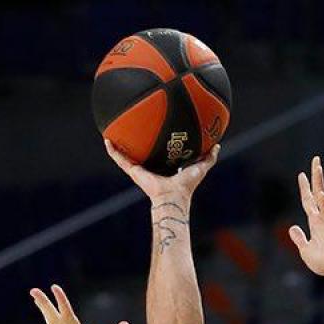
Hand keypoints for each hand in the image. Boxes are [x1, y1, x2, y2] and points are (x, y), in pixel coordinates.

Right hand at [104, 139, 219, 203]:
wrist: (174, 195)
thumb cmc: (187, 185)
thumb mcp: (201, 167)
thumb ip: (209, 157)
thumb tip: (217, 145)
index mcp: (163, 167)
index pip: (158, 153)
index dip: (155, 144)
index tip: (154, 132)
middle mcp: (150, 168)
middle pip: (140, 153)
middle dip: (135, 142)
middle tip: (131, 128)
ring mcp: (140, 170)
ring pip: (126, 155)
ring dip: (118, 146)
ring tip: (111, 132)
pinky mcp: (133, 171)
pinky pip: (120, 159)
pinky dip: (112, 151)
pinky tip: (107, 141)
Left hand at [288, 156, 323, 280]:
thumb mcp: (305, 250)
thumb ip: (299, 238)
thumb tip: (292, 227)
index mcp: (316, 223)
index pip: (309, 201)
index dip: (305, 188)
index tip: (301, 175)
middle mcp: (323, 218)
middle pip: (318, 193)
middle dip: (316, 177)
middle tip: (315, 160)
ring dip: (320, 183)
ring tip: (318, 168)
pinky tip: (321, 193)